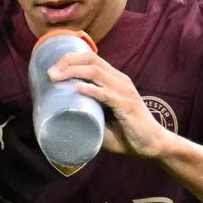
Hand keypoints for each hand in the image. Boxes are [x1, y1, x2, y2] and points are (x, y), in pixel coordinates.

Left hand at [47, 51, 167, 158]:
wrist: (152, 144)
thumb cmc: (127, 133)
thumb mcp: (103, 118)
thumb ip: (88, 112)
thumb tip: (60, 115)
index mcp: (115, 80)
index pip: (91, 58)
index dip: (69, 59)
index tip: (51, 70)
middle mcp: (120, 81)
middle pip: (91, 59)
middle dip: (67, 62)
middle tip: (50, 73)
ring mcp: (124, 92)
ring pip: (97, 73)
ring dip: (73, 72)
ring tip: (56, 77)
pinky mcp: (127, 106)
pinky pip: (107, 94)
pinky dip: (91, 90)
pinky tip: (78, 88)